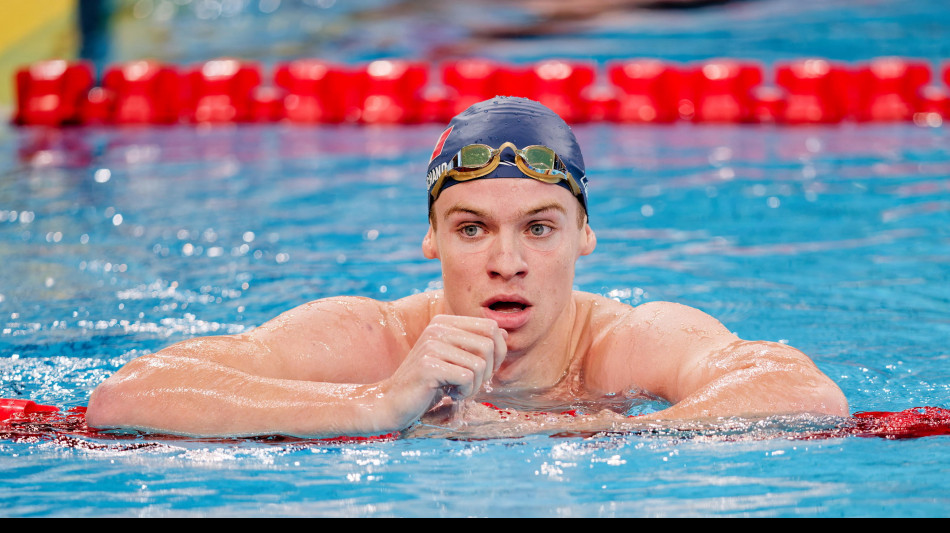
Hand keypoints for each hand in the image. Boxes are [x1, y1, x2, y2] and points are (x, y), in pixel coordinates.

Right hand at [374, 314, 506, 431]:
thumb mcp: (454, 360)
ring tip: (456, 390)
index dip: (498, 352)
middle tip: (469, 384)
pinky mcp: (429, 366)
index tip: (482, 371)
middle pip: (489, 345)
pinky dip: (464, 393)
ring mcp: (432, 345)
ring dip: (474, 386)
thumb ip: (476, 345)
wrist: (392, 402)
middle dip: (487, 372)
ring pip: (479, 364)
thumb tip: (503, 334)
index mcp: (445, 322)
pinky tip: (448, 395)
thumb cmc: (428, 384)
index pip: (491, 327)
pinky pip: (467, 378)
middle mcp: (438, 328)